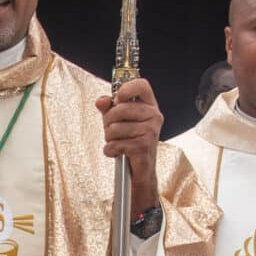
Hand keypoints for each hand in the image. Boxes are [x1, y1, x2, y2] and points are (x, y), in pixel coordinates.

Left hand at [97, 77, 162, 209]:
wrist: (142, 169)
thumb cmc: (131, 141)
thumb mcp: (119, 120)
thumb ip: (109, 107)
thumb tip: (101, 101)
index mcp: (150, 106)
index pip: (142, 85)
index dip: (127, 87)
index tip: (118, 96)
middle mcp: (154, 116)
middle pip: (120, 108)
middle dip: (108, 121)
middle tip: (112, 129)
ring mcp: (150, 131)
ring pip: (115, 128)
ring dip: (109, 138)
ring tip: (117, 141)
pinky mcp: (143, 147)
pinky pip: (115, 144)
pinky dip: (110, 150)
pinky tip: (118, 152)